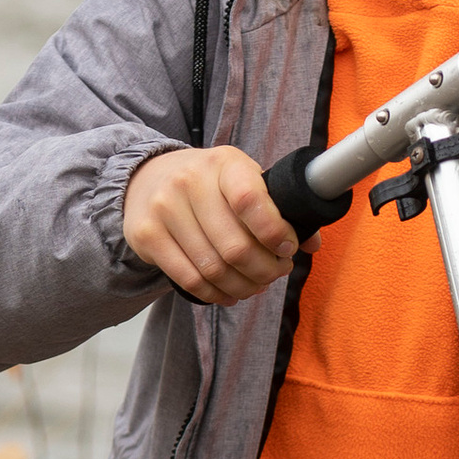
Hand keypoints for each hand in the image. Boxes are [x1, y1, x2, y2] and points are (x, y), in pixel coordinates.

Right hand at [122, 146, 297, 302]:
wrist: (147, 178)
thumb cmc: (207, 183)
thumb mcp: (243, 178)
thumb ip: (278, 207)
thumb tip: (312, 244)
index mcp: (224, 164)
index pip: (251, 200)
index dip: (274, 232)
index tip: (287, 249)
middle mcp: (190, 182)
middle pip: (235, 246)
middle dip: (265, 270)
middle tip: (276, 273)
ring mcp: (164, 208)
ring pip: (214, 268)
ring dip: (243, 285)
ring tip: (256, 286)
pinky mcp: (147, 235)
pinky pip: (189, 278)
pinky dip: (215, 294)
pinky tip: (229, 293)